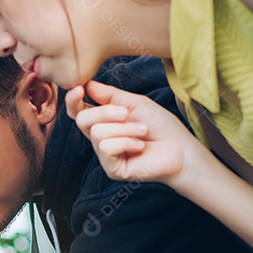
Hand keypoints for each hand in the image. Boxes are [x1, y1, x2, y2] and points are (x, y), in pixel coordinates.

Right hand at [66, 80, 208, 186]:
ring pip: (97, 133)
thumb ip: (110, 95)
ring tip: (142, 131)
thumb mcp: (135, 103)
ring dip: (124, 128)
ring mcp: (105, 155)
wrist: (180, 149)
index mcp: (104, 121)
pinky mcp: (112, 169)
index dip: (73, 100)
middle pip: (82, 120)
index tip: (79, 90)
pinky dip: (126, 142)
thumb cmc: (161, 126)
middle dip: (105, 112)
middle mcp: (101, 139)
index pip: (78, 111)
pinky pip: (107, 148)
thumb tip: (87, 84)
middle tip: (127, 114)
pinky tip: (140, 146)